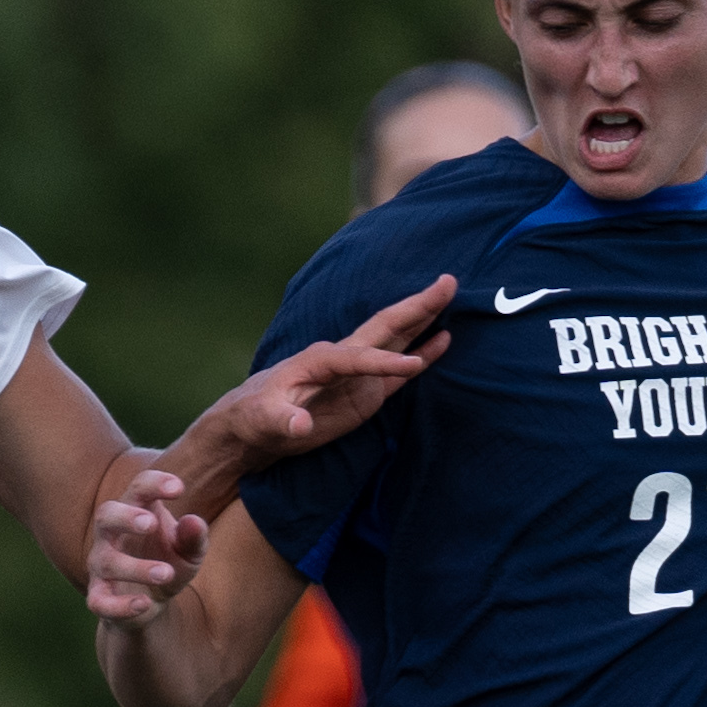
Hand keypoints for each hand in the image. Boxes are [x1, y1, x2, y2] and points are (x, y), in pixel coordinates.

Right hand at [89, 471, 209, 621]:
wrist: (149, 601)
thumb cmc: (169, 562)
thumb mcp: (190, 551)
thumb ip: (194, 537)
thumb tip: (194, 522)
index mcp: (134, 512)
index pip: (138, 488)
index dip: (155, 484)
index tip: (179, 488)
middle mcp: (110, 535)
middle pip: (105, 515)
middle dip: (125, 517)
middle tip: (151, 523)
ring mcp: (101, 566)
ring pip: (107, 562)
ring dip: (137, 567)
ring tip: (167, 573)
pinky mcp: (99, 597)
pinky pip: (99, 601)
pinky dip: (121, 604)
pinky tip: (145, 603)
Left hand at [210, 278, 455, 464]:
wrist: (255, 423)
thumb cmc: (257, 417)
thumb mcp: (265, 420)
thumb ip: (283, 420)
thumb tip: (300, 425)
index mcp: (320, 360)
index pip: (358, 358)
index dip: (384, 363)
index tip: (412, 367)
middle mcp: (344, 357)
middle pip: (386, 327)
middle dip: (417, 307)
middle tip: (448, 281)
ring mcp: (359, 372)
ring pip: (398, 339)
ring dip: (424, 317)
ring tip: (451, 292)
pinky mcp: (367, 389)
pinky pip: (401, 370)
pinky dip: (424, 353)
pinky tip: (444, 338)